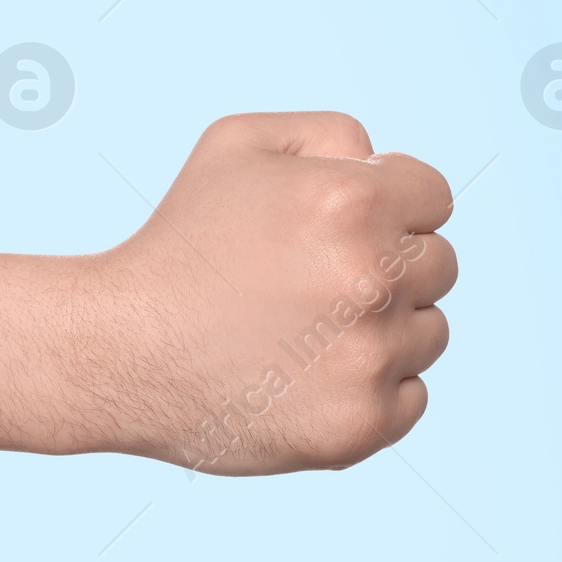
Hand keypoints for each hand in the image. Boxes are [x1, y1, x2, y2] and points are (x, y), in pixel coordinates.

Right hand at [87, 112, 454, 472]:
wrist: (122, 354)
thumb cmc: (180, 247)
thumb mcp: (239, 146)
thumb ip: (335, 136)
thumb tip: (390, 169)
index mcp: (353, 201)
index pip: (435, 199)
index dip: (389, 210)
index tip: (338, 234)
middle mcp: (370, 281)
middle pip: (439, 267)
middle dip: (389, 270)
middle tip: (316, 288)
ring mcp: (369, 360)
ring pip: (429, 334)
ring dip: (385, 332)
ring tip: (308, 336)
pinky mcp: (360, 425)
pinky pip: (412, 398)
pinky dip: (375, 391)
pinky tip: (315, 380)